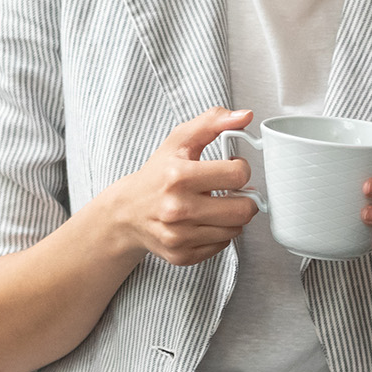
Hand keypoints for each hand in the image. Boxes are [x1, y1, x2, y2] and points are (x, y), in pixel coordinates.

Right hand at [98, 107, 256, 265]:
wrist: (126, 212)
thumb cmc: (158, 173)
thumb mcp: (180, 140)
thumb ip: (213, 122)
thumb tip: (245, 116)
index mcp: (178, 176)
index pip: (238, 175)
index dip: (240, 169)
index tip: (230, 168)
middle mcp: (177, 208)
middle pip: (243, 210)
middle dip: (244, 198)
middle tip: (231, 191)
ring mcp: (178, 235)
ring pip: (235, 230)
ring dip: (232, 217)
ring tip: (216, 205)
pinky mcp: (180, 255)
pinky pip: (222, 246)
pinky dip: (219, 234)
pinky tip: (205, 222)